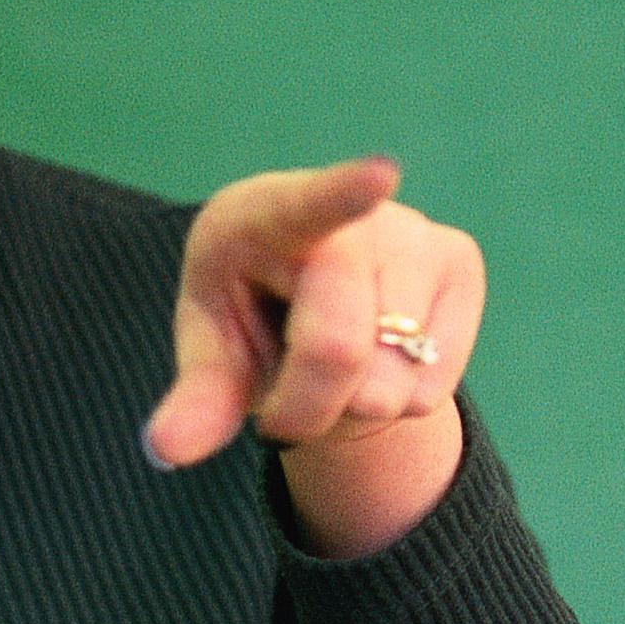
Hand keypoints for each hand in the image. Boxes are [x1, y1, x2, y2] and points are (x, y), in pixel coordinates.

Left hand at [142, 159, 484, 555]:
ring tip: (336, 365)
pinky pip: (431, 390)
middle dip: (305, 408)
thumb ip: (196, 401)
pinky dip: (398, 402)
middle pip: (340, 349)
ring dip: (354, 406)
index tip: (381, 174)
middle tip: (284, 396)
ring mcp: (416, 232)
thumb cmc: (253, 317)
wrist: (317, 298)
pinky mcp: (460, 262)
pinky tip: (380, 359)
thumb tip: (165, 448)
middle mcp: (353, 213)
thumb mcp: (214, 357)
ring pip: (393, 384)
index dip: (345, 192)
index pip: (307, 206)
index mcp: (266, 216)